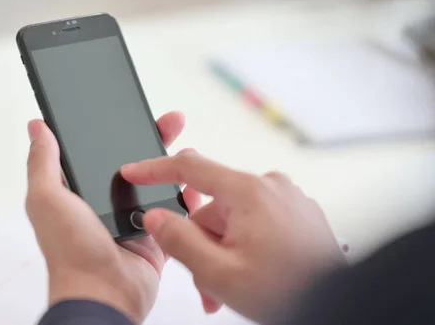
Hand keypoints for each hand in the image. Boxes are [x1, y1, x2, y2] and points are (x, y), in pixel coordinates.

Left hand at [25, 112, 201, 323]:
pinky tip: (195, 185)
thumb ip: (43, 162)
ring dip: (173, 168)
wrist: (104, 294)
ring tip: (189, 151)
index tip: (132, 111)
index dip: (116, 130)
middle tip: (172, 122)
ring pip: (156, 186)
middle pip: (134, 163)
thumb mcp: (47, 199)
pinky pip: (173, 214)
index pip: (99, 151)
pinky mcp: (153, 237)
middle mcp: (104, 204)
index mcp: (78, 192)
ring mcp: (130, 220)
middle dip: (154, 140)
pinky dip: (185, 200)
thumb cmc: (71, 252)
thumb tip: (37, 127)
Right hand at [120, 151, 346, 322]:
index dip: (155, 169)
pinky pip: (256, 221)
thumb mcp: (220, 272)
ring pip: (233, 219)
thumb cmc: (289, 291)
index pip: (190, 168)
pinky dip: (244, 245)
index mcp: (248, 192)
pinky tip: (249, 274)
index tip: (134, 171)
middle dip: (201, 242)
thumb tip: (155, 217)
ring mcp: (286, 198)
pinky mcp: (296, 212)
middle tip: (204, 280)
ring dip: (223, 250)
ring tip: (229, 288)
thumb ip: (180, 240)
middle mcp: (269, 186)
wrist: (339, 304)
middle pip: (212, 206)